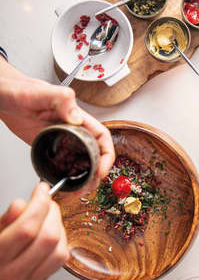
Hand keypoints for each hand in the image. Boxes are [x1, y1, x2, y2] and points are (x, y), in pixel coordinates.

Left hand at [0, 76, 114, 188]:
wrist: (4, 97)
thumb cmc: (22, 90)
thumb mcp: (42, 93)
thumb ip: (62, 100)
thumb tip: (77, 117)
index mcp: (78, 117)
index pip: (102, 137)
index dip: (106, 155)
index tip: (101, 169)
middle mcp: (74, 130)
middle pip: (95, 154)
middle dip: (96, 172)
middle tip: (89, 186)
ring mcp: (63, 140)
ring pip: (81, 162)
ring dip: (83, 177)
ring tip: (78, 190)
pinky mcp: (51, 147)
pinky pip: (64, 164)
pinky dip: (67, 176)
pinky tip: (63, 183)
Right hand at [0, 182, 69, 279]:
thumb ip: (4, 221)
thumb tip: (22, 205)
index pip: (27, 228)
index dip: (40, 203)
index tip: (41, 189)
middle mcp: (11, 276)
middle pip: (48, 237)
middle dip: (52, 211)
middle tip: (46, 201)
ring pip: (59, 250)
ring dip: (58, 227)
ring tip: (47, 217)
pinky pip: (59, 262)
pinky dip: (60, 242)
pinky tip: (50, 234)